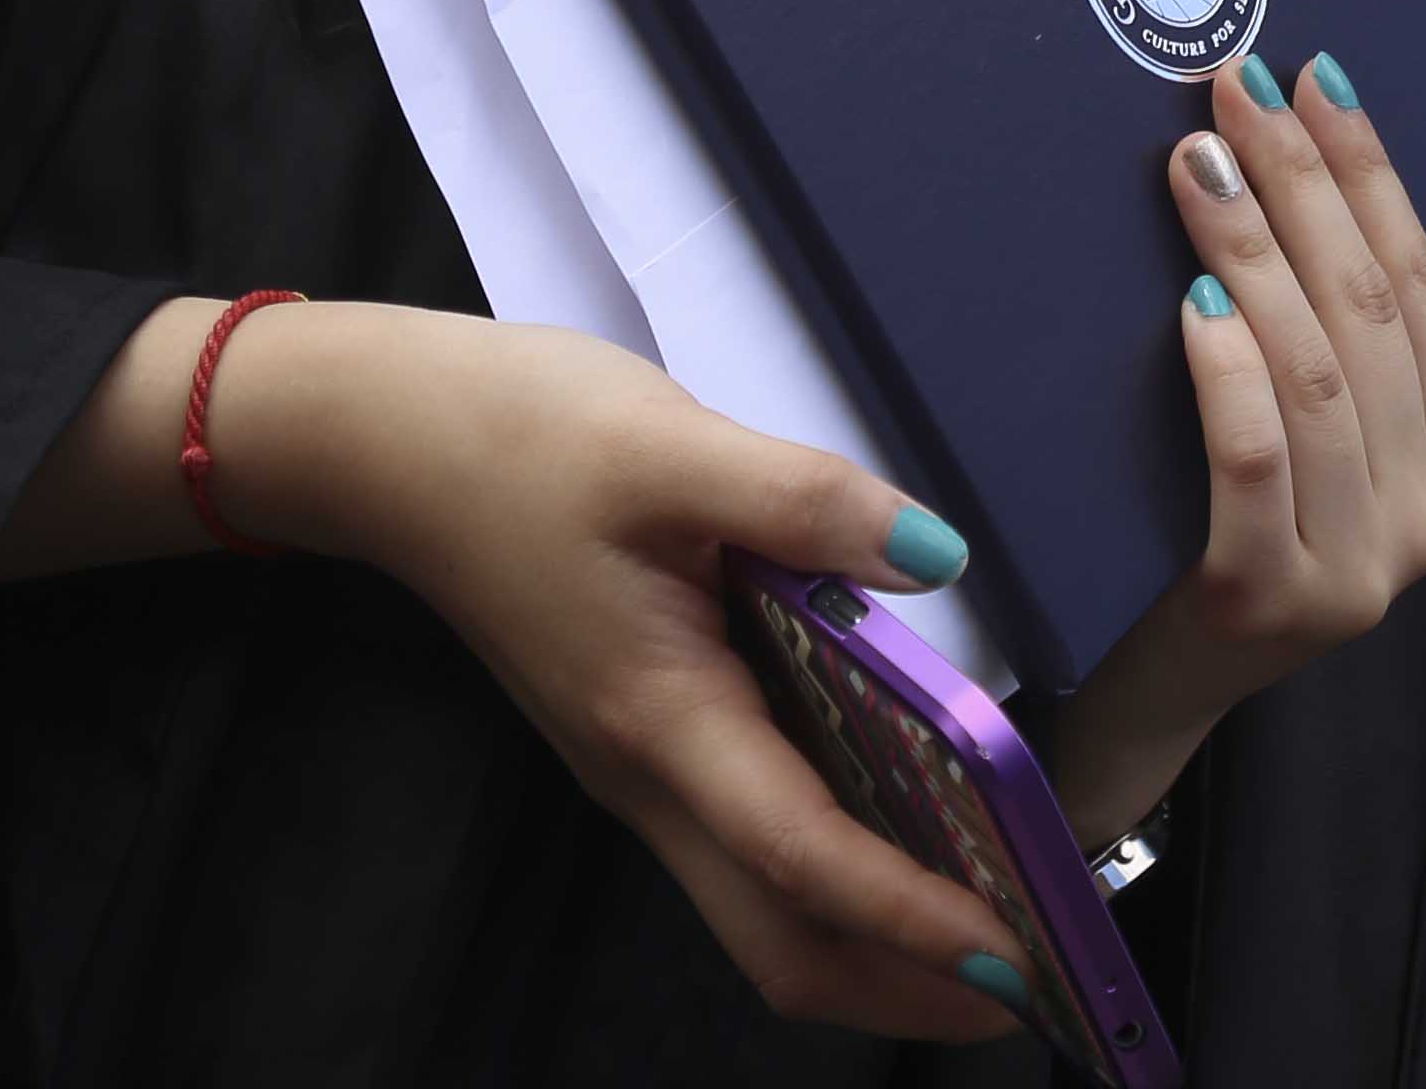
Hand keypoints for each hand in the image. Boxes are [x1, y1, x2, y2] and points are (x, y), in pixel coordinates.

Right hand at [204, 302, 1030, 1040]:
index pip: (804, 858)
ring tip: (1003, 927)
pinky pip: (752, 844)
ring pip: (766, 906)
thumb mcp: (674, 444)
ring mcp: (644, 767)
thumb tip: (934, 556)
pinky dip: (841, 873)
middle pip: (782, 940)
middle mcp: (651, 775)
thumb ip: (808, 501)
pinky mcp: (647, 736)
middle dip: (905, 986)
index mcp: (664, 719)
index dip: (914, 919)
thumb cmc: (521, 438)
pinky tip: (916, 830)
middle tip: (1035, 985)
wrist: (390, 443)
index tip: (1016, 956)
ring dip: (879, 943)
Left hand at [1042, 53, 1425, 836]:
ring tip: (1199, 164)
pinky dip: (1230, 370)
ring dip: (1257, 250)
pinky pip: (1260, 456)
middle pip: (1370, 311)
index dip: (1372, 174)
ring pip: (1318, 371)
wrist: (1151, 693)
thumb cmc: (1214, 534)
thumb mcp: (1300, 441)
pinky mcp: (1273, 595)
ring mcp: (1361, 560)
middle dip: (1307, 184)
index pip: (1422, 285)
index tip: (1317, 78)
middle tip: (1240, 90)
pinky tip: (1195, 301)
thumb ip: (1319, 341)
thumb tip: (1275, 160)